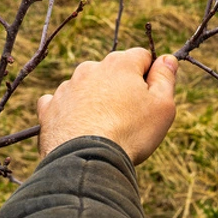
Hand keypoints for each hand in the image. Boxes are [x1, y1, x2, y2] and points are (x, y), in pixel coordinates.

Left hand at [37, 48, 178, 164]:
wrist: (86, 161)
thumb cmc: (130, 132)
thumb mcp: (162, 105)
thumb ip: (165, 78)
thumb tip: (167, 59)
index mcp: (120, 64)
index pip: (142, 56)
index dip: (151, 75)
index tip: (152, 97)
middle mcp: (91, 68)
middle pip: (114, 71)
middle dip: (123, 87)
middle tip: (131, 116)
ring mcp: (67, 87)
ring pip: (89, 85)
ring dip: (98, 98)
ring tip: (106, 127)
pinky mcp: (50, 107)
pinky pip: (63, 101)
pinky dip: (72, 110)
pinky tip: (80, 127)